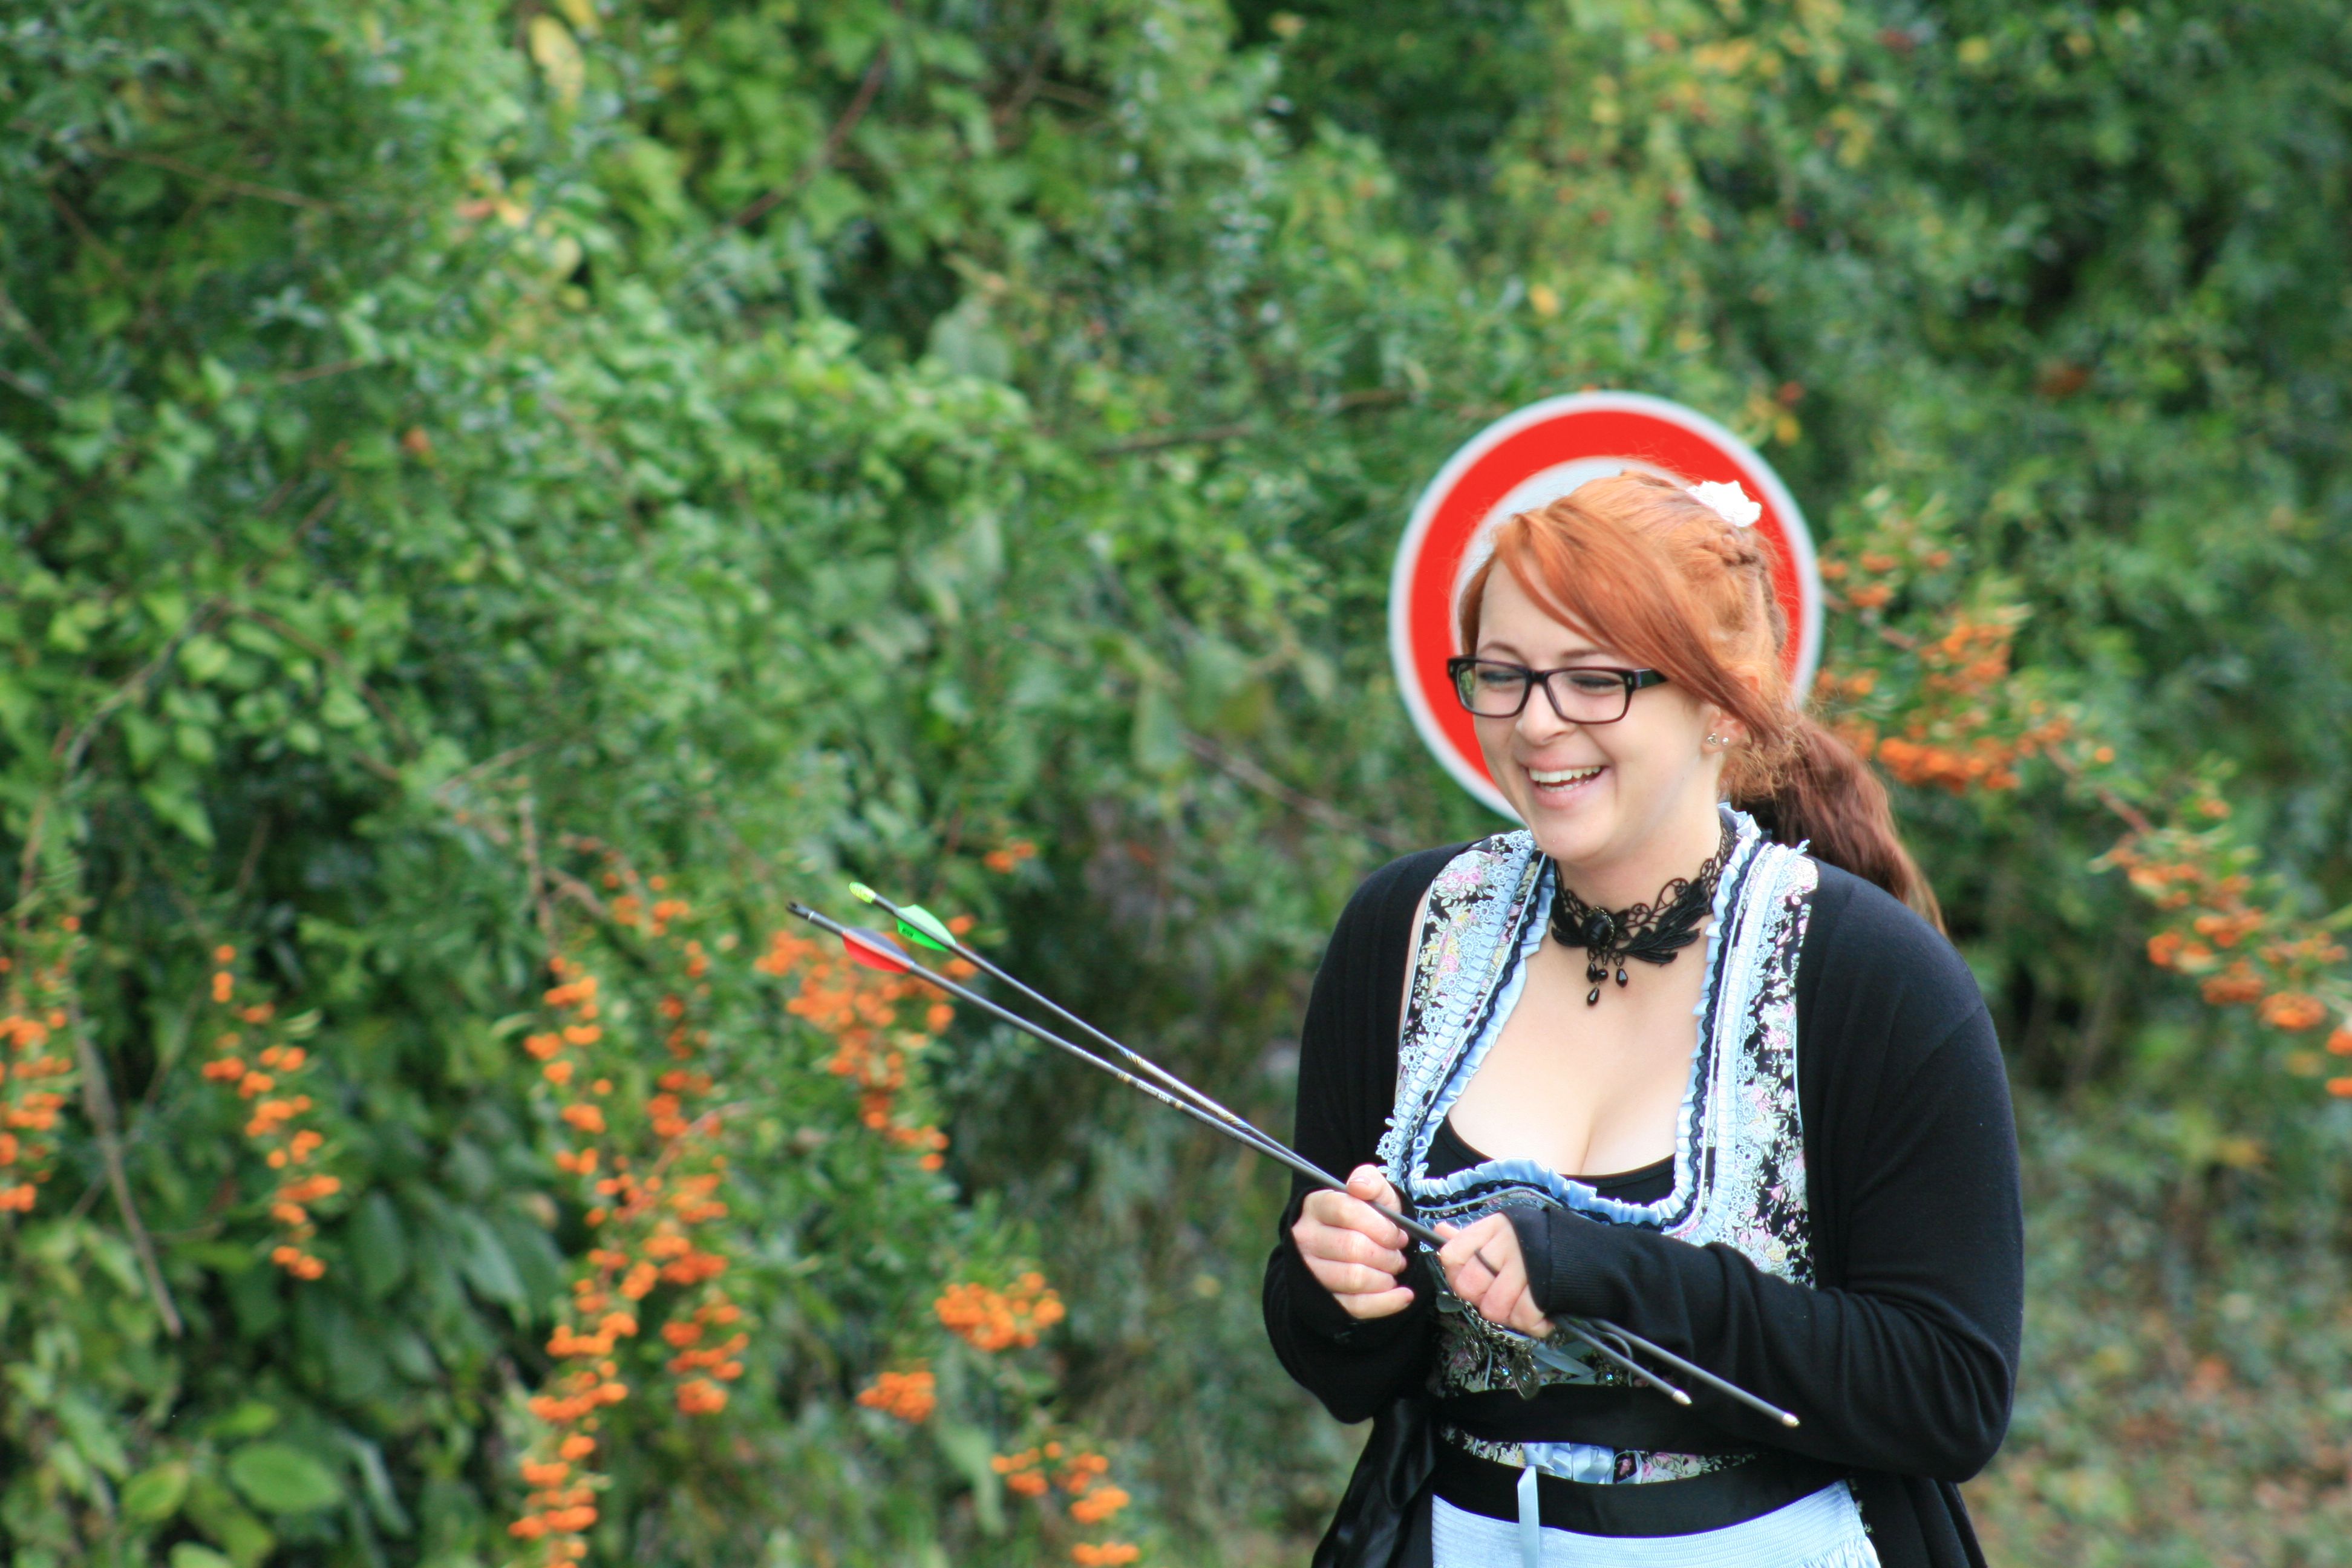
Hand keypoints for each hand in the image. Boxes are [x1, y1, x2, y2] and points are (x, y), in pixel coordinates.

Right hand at [1291, 1165, 1414, 1319]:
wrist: (1352, 1246)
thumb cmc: (1366, 1218)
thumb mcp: (1373, 1194)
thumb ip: (1371, 1182)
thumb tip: (1358, 1185)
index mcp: (1317, 1206)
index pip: (1346, 1211)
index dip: (1380, 1225)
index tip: (1397, 1233)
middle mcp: (1306, 1237)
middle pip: (1352, 1247)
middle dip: (1387, 1254)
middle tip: (1398, 1255)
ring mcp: (1310, 1270)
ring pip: (1354, 1278)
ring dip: (1386, 1277)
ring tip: (1393, 1270)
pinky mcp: (1323, 1298)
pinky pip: (1355, 1305)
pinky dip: (1386, 1302)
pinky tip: (1403, 1295)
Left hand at [1436, 1212, 1550, 1336]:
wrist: (1598, 1254)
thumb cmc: (1546, 1243)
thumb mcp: (1507, 1231)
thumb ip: (1473, 1238)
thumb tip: (1440, 1232)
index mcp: (1494, 1226)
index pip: (1451, 1255)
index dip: (1457, 1276)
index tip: (1476, 1282)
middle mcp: (1506, 1242)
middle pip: (1469, 1287)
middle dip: (1484, 1300)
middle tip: (1505, 1297)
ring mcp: (1526, 1266)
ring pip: (1493, 1309)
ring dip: (1510, 1315)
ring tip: (1526, 1304)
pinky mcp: (1545, 1290)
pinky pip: (1523, 1319)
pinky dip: (1533, 1324)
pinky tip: (1543, 1313)